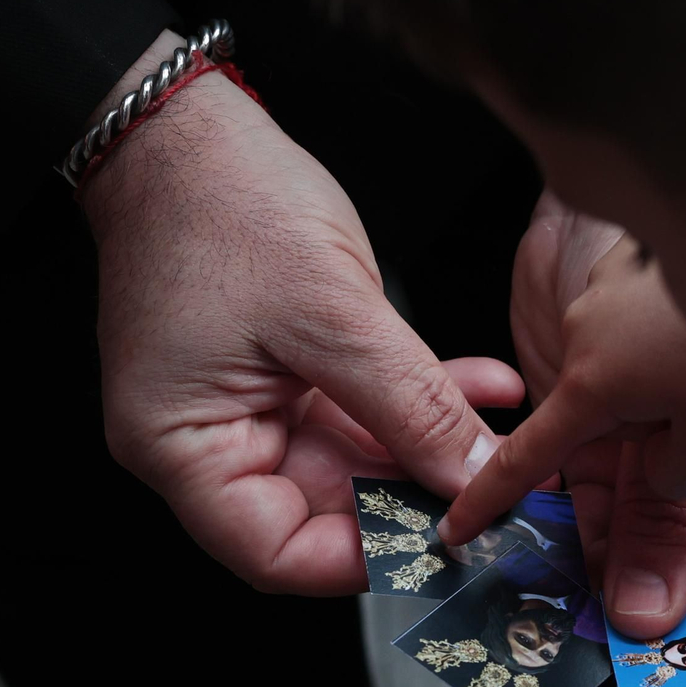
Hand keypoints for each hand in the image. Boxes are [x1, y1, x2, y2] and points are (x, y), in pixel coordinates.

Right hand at [82, 32, 519, 594]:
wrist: (190, 125)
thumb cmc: (223, 205)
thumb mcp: (330, 313)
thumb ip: (407, 405)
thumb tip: (471, 477)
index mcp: (183, 446)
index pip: (275, 552)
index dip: (361, 561)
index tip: (441, 542)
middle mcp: (211, 439)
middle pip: (324, 509)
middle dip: (415, 497)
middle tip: (493, 492)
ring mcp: (252, 404)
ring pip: (359, 457)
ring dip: (432, 442)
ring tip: (503, 433)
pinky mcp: (288, 369)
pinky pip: (363, 405)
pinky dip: (421, 397)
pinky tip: (484, 388)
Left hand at [450, 193, 685, 649]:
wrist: (609, 190)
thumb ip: (668, 512)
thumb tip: (655, 618)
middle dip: (666, 622)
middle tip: (615, 654)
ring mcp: (666, 462)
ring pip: (638, 556)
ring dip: (594, 590)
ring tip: (554, 624)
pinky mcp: (598, 446)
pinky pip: (572, 506)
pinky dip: (539, 533)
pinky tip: (504, 558)